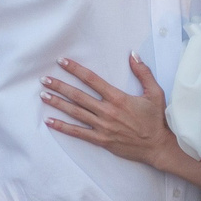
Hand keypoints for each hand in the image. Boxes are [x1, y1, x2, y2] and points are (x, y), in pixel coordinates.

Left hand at [42, 55, 179, 170]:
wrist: (157, 146)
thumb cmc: (156, 120)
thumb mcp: (155, 92)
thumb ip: (143, 72)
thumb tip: (133, 55)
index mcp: (118, 98)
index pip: (92, 80)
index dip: (75, 69)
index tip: (62, 62)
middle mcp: (107, 111)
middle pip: (78, 96)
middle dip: (59, 86)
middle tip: (44, 79)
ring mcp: (102, 126)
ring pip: (75, 112)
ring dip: (58, 103)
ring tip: (43, 95)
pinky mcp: (101, 140)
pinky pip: (78, 133)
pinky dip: (63, 127)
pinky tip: (50, 121)